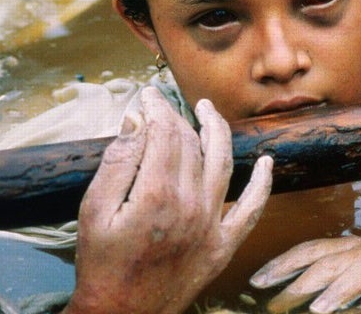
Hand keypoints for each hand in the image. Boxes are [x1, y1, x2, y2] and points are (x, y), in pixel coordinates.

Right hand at [64, 87, 273, 313]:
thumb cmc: (102, 264)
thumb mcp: (93, 210)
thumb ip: (118, 162)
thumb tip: (138, 121)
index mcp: (157, 194)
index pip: (164, 132)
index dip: (156, 108)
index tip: (147, 96)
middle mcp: (191, 205)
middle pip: (191, 144)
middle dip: (178, 116)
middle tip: (165, 104)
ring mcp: (212, 225)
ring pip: (223, 163)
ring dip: (218, 131)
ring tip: (209, 111)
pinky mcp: (223, 245)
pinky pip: (252, 209)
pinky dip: (263, 184)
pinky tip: (266, 162)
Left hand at [249, 236, 360, 313]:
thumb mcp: (351, 269)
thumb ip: (324, 278)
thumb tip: (284, 296)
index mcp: (346, 246)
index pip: (308, 251)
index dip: (282, 264)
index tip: (256, 282)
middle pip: (329, 264)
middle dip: (300, 284)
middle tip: (277, 306)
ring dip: (339, 290)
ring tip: (319, 310)